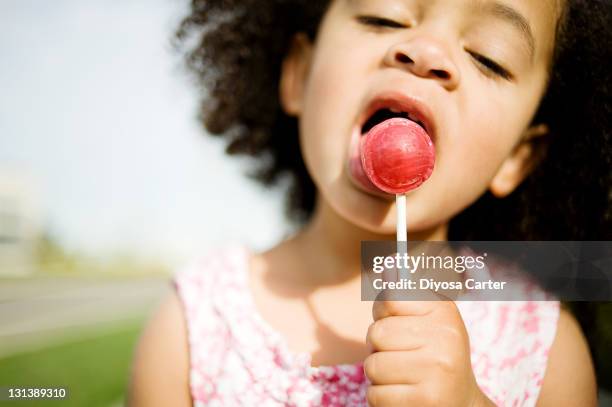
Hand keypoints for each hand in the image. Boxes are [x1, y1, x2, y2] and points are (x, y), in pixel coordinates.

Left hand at [364, 294, 494, 405]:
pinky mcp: (428, 401)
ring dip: (379, 376)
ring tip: (403, 377)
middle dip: (378, 348)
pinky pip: (376, 395)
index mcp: (444, 311)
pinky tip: (404, 396)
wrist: (462, 403)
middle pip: (375, 333)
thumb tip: (388, 264)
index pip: (388, 299)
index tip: (398, 327)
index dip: (383, 315)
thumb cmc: (434, 356)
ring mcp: (438, 371)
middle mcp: (446, 338)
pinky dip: (382, 398)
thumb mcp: (426, 320)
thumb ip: (401, 295)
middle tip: (400, 357)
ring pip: (372, 366)